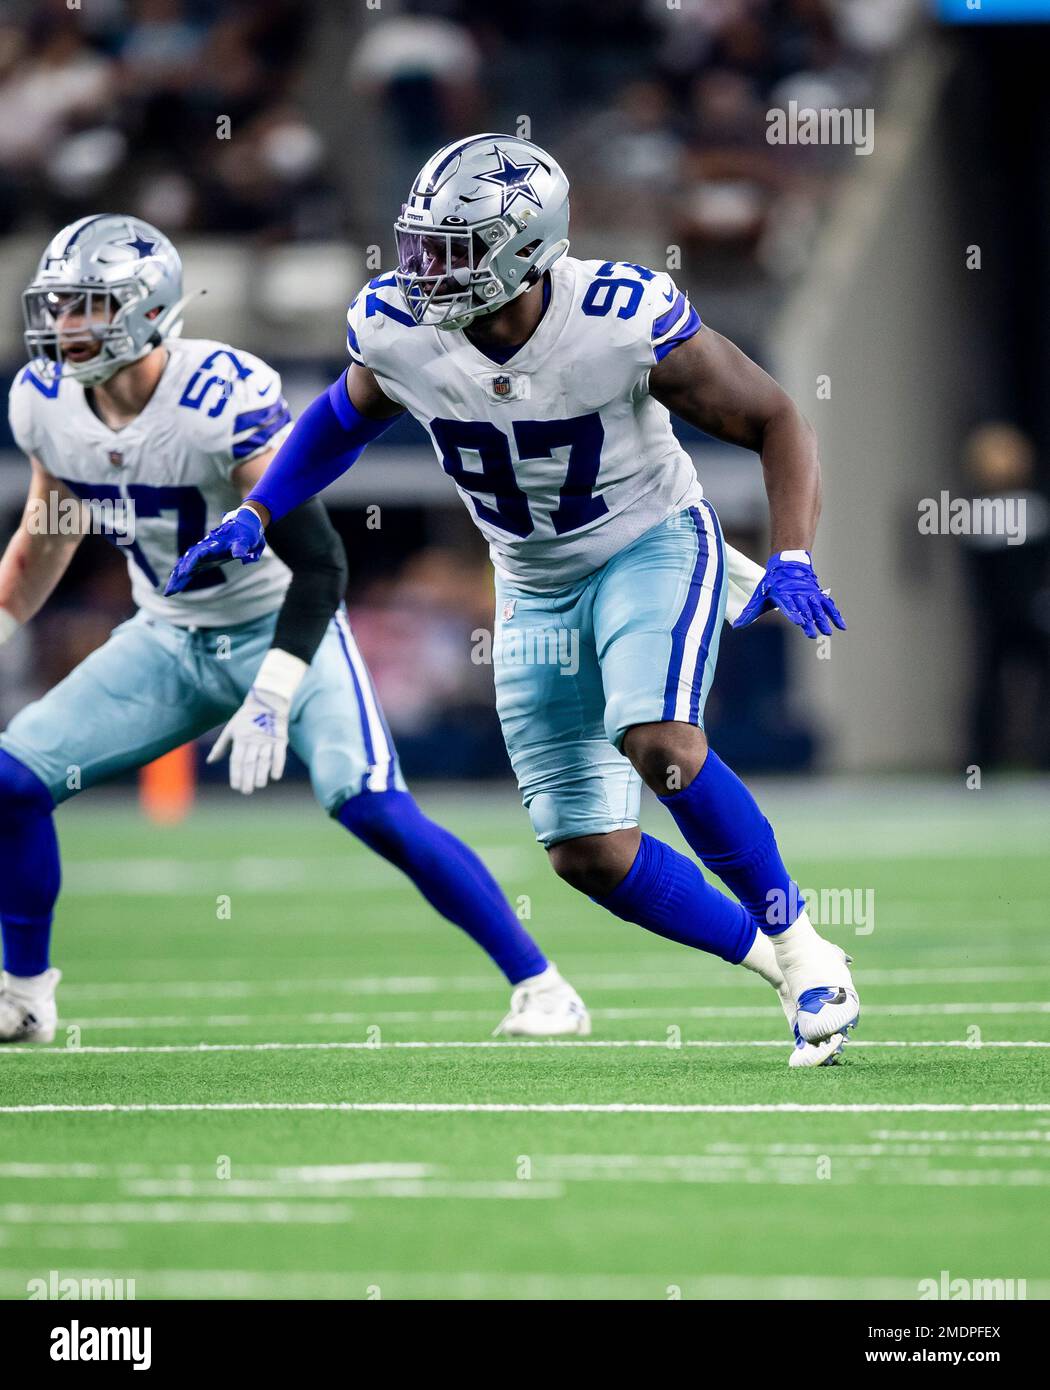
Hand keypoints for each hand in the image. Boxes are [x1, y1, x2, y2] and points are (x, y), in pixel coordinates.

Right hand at [165, 505, 264, 595]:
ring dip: (176, 578)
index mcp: (213, 544)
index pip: (198, 554)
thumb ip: (241, 547)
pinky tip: (174, 589)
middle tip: (170, 589)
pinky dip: (182, 579)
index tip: (183, 573)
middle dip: (178, 574)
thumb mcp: (246, 540)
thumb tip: (240, 555)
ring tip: (168, 592)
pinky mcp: (204, 561)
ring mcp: (202, 556)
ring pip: (185, 567)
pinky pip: (190, 571)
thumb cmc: (245, 533)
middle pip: (186, 561)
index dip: (190, 563)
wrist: (244, 527)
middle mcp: (204, 549)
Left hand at [207, 649, 306, 793]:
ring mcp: (267, 739)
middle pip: (250, 762)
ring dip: (261, 774)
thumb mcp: (231, 729)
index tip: (236, 786)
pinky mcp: (280, 738)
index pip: (237, 759)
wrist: (268, 701)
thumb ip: (221, 746)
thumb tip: (210, 761)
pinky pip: (279, 754)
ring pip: (263, 759)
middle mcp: (253, 739)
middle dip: (248, 778)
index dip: (236, 774)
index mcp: (240, 737)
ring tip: (259, 785)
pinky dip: (278, 765)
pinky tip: (275, 776)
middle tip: (246, 791)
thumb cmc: (246, 717)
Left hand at [732, 549, 845, 638]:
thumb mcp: (759, 597)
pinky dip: (835, 614)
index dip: (794, 613)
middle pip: (805, 609)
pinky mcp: (818, 595)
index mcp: (783, 595)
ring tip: (828, 632)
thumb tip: (736, 626)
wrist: (787, 564)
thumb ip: (749, 613)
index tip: (798, 621)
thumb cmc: (771, 584)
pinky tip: (842, 626)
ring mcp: (809, 594)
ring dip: (823, 620)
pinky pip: (828, 605)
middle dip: (809, 622)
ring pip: (818, 608)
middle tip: (813, 634)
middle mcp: (798, 594)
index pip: (789, 605)